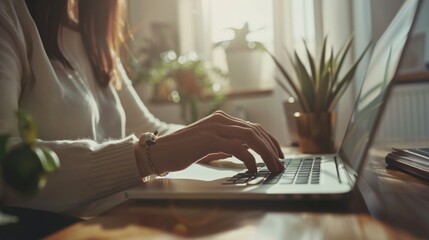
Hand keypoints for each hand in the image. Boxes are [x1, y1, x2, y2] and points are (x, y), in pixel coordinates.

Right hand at [150, 111, 283, 172]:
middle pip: (255, 131)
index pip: (253, 128)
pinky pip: (237, 147)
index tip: (278, 155)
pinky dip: (249, 158)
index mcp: (221, 120)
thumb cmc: (182, 151)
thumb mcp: (209, 146)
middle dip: (272, 148)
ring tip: (273, 167)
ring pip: (250, 137)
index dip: (269, 141)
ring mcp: (214, 128)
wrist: (158, 152)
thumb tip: (247, 154)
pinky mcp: (208, 139)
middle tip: (281, 164)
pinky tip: (254, 168)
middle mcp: (220, 120)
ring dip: (266, 153)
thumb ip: (226, 146)